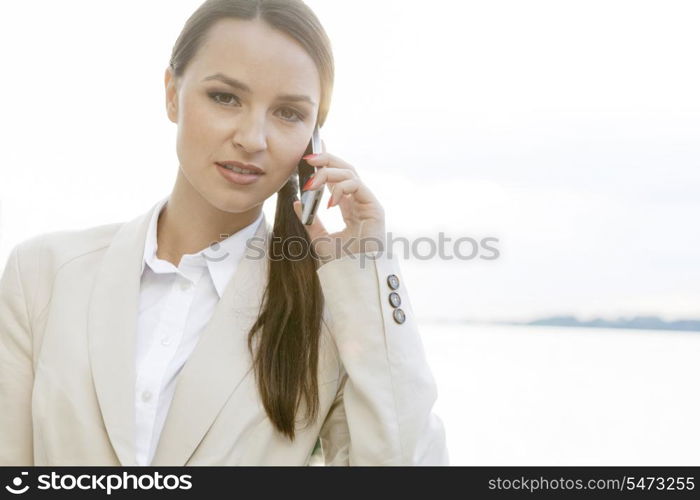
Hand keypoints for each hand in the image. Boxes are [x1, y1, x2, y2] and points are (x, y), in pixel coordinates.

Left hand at [292, 144, 385, 264]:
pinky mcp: (375, 208)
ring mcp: (368, 204)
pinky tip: (330, 202)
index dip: (324, 165)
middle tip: (308, 158)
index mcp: (349, 207)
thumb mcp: (319, 239)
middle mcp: (360, 202)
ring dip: (328, 174)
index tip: (307, 159)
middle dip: (327, 160)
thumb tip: (296, 202)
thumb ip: (310, 221)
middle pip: (345, 170)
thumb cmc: (342, 263)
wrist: (354, 279)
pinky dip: (341, 188)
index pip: (337, 178)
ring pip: (350, 173)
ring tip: (312, 185)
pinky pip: (357, 186)